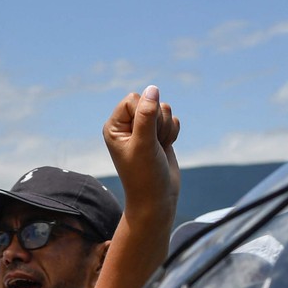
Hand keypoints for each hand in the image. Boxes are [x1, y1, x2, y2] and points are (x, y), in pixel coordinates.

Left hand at [102, 84, 179, 223]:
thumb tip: (152, 88)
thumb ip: (147, 115)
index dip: (145, 113)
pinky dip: (173, 133)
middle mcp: (127, 126)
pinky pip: (172, 119)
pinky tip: (166, 148)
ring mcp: (143, 129)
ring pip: (163, 109)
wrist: (158, 199)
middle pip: (150, 101)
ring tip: (159, 148)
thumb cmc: (145, 175)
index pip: (134, 99)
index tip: (145, 136)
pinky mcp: (158, 134)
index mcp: (114, 126)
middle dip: (158, 121)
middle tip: (153, 144)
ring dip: (167, 128)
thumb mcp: (144, 144)